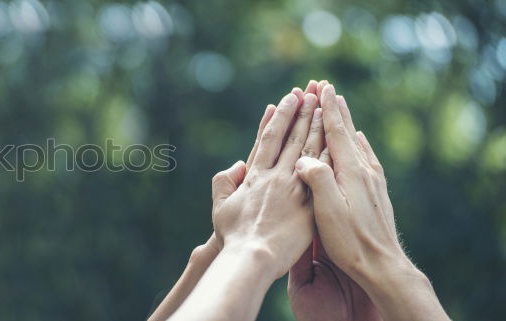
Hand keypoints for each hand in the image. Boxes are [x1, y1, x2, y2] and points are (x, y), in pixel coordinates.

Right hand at [171, 87, 318, 320]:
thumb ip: (225, 183)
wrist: (255, 259)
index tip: (286, 99)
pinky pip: (327, 173)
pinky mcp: (314, 204)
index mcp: (257, 176)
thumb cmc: (234, 238)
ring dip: (320, 125)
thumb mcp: (221, 208)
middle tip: (311, 90)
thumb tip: (238, 165)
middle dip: (303, 112)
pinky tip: (343, 139)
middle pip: (295, 138)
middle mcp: (278, 178)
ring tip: (327, 105)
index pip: (271, 138)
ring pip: (313, 150)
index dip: (279, 116)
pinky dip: (333, 152)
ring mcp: (298, 189)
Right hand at [286, 80, 380, 320]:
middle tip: (326, 86)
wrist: (382, 265)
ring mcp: (373, 181)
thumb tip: (305, 158)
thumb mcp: (327, 211)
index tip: (320, 87)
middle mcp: (365, 171)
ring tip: (340, 106)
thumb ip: (317, 180)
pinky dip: (358, 142)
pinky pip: (365, 157)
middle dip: (336, 108)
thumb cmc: (350, 242)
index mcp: (351, 172)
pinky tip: (359, 141)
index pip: (335, 132)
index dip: (327, 108)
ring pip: (356, 142)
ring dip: (346, 122)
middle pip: (347, 131)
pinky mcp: (376, 192)